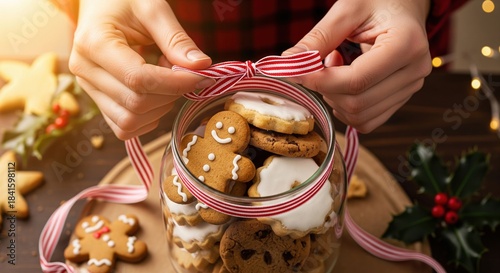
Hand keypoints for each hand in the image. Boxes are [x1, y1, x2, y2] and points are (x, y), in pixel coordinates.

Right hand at [69, 0, 213, 139]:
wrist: (100, 3)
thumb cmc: (124, 0)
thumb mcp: (152, 8)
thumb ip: (176, 39)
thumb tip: (201, 67)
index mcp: (94, 43)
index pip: (138, 79)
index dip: (175, 83)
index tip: (201, 76)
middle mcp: (85, 70)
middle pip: (135, 104)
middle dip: (170, 94)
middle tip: (182, 71)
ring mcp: (87, 88)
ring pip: (129, 122)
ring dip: (159, 107)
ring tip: (165, 79)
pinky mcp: (97, 100)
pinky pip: (124, 127)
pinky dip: (147, 118)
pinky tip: (156, 94)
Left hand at [284, 0, 431, 132]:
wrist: (404, 5)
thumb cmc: (378, 0)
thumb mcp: (346, 10)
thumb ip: (318, 38)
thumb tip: (288, 64)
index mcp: (406, 44)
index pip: (357, 80)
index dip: (321, 81)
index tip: (297, 72)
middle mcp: (415, 71)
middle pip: (357, 103)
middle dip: (327, 89)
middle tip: (322, 63)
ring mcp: (411, 88)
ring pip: (360, 116)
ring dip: (336, 97)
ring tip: (337, 66)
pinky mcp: (401, 99)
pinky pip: (367, 120)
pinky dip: (346, 107)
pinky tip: (345, 82)